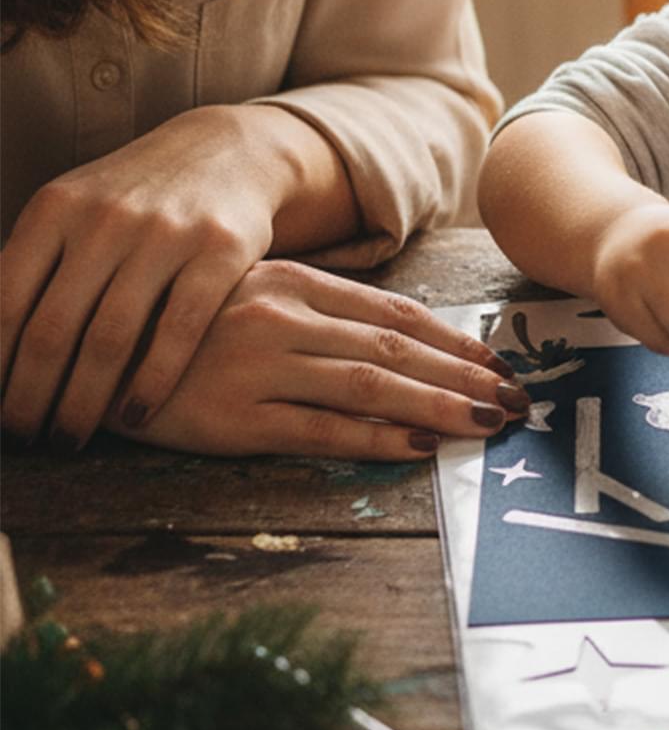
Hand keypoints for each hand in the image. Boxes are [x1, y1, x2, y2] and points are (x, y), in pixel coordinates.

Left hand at [0, 108, 301, 448]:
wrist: (227, 153)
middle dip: (30, 398)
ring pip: (110, 337)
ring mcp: (165, 233)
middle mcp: (104, 219)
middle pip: (52, 329)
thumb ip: (31, 265)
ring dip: (83, 402)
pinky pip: (181, 329)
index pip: (4, 304)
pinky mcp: (221, 251)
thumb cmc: (135, 199)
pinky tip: (137, 416)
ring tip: (70, 439)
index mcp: (54, 210)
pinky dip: (153, 380)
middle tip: (25, 440)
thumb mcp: (73, 211)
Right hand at [122, 261, 527, 457]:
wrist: (91, 355)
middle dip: (466, 378)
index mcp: (294, 284)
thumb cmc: (185, 327)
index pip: (397, 314)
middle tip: (517, 402)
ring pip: (371, 386)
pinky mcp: (234, 418)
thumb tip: (408, 337)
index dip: (457, 342)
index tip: (501, 365)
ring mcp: (258, 367)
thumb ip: (325, 311)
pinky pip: (320, 429)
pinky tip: (421, 446)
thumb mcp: (256, 297)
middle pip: (397, 350)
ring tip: (487, 424)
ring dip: (439, 406)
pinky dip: (376, 437)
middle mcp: (282, 318)